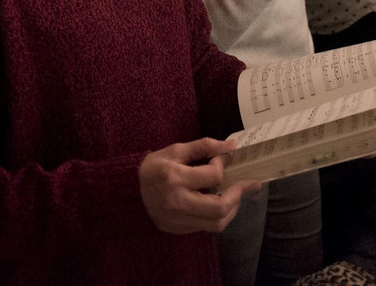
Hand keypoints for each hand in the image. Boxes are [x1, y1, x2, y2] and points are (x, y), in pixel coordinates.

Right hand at [138, 138, 258, 234]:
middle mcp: (178, 202)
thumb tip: (231, 146)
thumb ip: (203, 146)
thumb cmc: (152, 168)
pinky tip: (220, 202)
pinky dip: (219, 215)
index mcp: (175, 178)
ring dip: (233, 208)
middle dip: (238, 193)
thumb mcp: (175, 150)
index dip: (223, 164)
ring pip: (218, 223)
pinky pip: (208, 227)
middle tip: (248, 183)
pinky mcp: (180, 229)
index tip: (225, 156)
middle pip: (220, 207)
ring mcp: (179, 219)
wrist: (128, 194)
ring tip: (236, 195)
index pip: (213, 175)